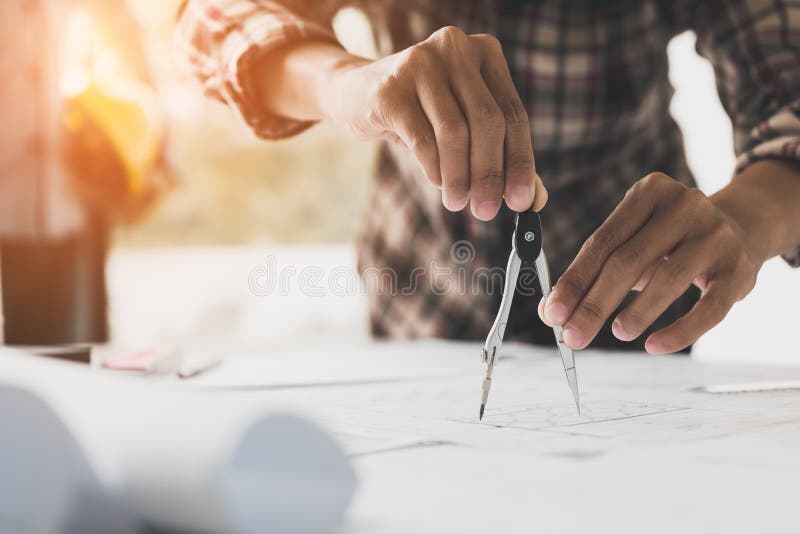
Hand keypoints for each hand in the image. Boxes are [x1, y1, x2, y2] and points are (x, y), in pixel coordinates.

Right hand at [325, 26, 546, 218]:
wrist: (355, 94)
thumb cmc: (420, 112)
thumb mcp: (463, 126)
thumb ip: (500, 156)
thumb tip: (535, 199)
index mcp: (485, 53)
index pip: (514, 114)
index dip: (521, 162)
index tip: (522, 202)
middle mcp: (456, 49)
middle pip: (488, 122)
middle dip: (490, 174)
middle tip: (487, 210)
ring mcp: (421, 63)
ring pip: (455, 133)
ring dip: (460, 177)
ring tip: (459, 202)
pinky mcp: (391, 88)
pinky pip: (422, 139)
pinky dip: (434, 169)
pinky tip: (437, 182)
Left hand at [539, 172, 762, 353]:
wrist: (741, 229)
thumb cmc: (670, 241)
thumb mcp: (632, 243)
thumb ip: (592, 273)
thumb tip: (550, 312)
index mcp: (649, 192)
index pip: (601, 242)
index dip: (574, 281)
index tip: (553, 313)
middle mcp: (684, 206)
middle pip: (628, 261)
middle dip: (595, 304)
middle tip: (574, 336)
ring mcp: (715, 235)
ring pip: (668, 280)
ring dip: (636, 313)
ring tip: (617, 334)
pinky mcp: (739, 268)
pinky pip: (708, 308)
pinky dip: (679, 332)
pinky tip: (654, 346)